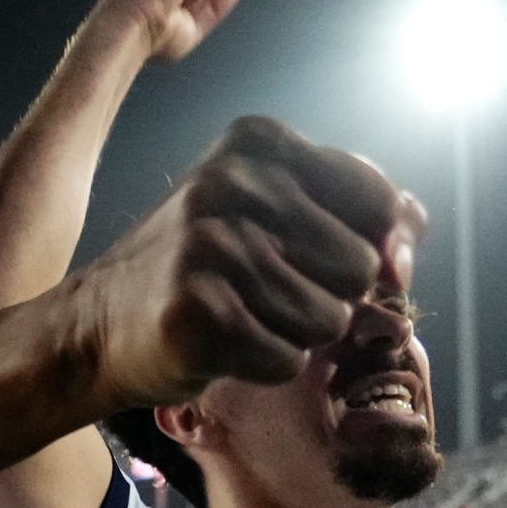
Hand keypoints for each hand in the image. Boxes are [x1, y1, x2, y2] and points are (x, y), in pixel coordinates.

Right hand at [75, 115, 424, 406]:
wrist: (96, 326)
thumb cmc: (197, 269)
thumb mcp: (271, 211)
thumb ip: (354, 209)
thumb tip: (410, 236)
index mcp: (257, 143)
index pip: (379, 203)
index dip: (371, 247)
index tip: (322, 262)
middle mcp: (231, 183)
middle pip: (360, 268)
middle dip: (327, 296)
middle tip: (263, 292)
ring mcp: (210, 246)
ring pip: (329, 320)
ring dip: (295, 334)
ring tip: (241, 316)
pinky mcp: (197, 311)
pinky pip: (287, 358)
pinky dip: (263, 364)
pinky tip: (220, 344)